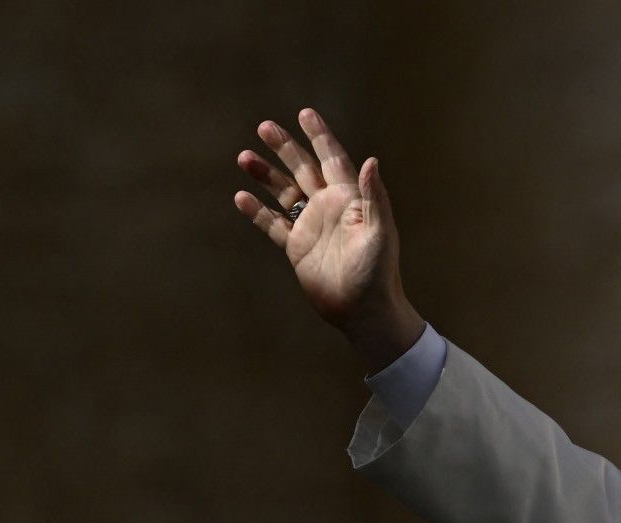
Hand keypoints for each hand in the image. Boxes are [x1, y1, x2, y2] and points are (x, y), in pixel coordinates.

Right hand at [234, 108, 423, 370]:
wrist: (363, 311)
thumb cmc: (377, 272)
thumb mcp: (379, 232)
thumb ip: (373, 196)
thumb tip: (371, 160)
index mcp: (350, 200)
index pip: (333, 159)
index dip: (320, 136)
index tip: (305, 113)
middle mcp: (330, 208)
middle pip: (303, 169)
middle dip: (285, 147)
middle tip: (264, 126)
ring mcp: (312, 227)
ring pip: (284, 193)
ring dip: (266, 175)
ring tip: (244, 156)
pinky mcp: (297, 248)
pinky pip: (273, 225)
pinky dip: (257, 211)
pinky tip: (241, 197)